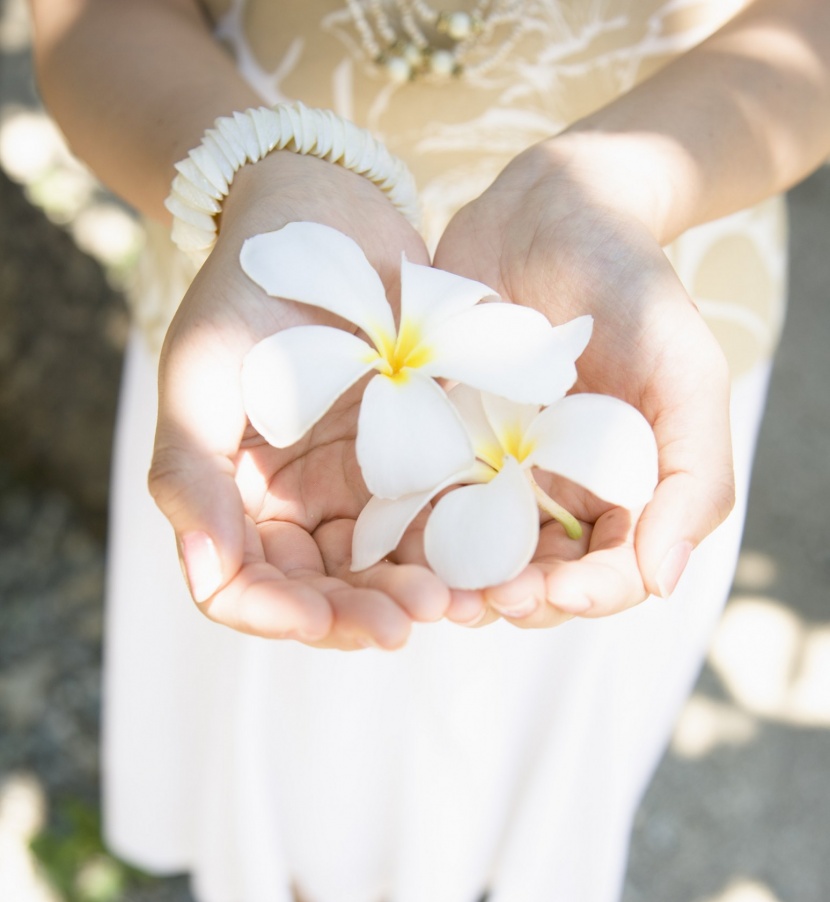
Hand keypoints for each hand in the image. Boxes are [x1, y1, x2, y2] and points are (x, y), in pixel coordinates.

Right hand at [151, 151, 477, 648]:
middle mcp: (295, 508)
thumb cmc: (244, 287)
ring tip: (459, 600)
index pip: (246, 589)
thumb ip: (193, 476)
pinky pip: (438, 521)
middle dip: (363, 614)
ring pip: (385, 572)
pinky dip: (459, 548)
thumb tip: (208, 577)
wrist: (322, 208)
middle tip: (414, 619)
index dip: (282, 616)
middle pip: (323, 595)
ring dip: (417, 594)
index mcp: (234, 499)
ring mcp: (359, 490)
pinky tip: (490, 559)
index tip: (326, 620)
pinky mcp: (418, 463)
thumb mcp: (200, 377)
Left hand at [433, 136, 734, 627]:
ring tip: (429, 592)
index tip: (546, 592)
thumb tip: (664, 583)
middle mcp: (562, 494)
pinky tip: (392, 546)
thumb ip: (694, 478)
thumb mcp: (688, 372)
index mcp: (628, 490)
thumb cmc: (633, 284)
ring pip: (480, 557)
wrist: (551, 207)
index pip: (613, 575)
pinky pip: (426, 504)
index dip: (585, 596)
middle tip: (473, 602)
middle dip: (513, 600)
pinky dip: (413, 533)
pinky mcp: (444, 445)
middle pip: (542, 580)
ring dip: (457, 584)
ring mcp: (498, 474)